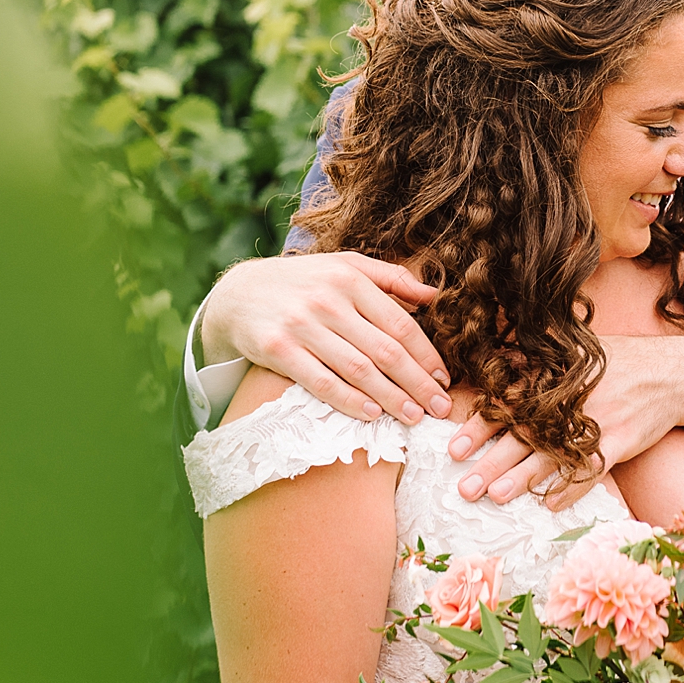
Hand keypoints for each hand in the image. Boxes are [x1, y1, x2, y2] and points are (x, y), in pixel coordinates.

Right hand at [200, 252, 451, 425]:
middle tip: (441, 408)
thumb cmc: (303, 282)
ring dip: (391, 398)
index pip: (399, 323)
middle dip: (418, 383)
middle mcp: (328, 301)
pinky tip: (372, 414)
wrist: (239, 293)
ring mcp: (302, 326)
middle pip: (384, 350)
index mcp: (350, 279)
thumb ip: (390, 277)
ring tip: (414, 417)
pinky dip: (349, 401)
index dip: (426, 354)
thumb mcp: (345, 265)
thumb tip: (433, 296)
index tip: (445, 379)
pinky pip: (320, 382)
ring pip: (357, 369)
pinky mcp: (278, 349)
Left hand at [447, 335, 683, 509]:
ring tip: (496, 496)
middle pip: (523, 434)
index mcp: (555, 376)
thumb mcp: (575, 350)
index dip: (480, 426)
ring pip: (552, 455)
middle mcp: (571, 399)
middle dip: (491, 462)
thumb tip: (493, 362)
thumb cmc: (618, 361)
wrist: (673, 373)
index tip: (454, 447)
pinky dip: (570, 489)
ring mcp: (596, 421)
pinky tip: (549, 505)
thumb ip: (535, 358)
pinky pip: (590, 470)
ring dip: (522, 478)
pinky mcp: (620, 441)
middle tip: (464, 487)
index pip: (509, 402)